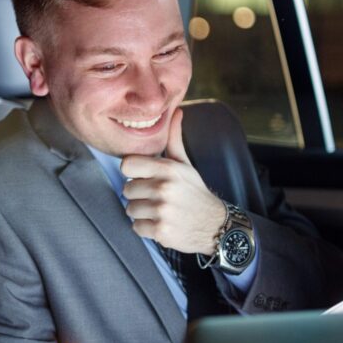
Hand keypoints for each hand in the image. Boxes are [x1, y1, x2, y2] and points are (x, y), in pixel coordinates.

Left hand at [121, 108, 224, 254]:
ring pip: (130, 209)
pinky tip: (160, 223)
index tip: (143, 177)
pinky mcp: (161, 231)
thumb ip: (174, 139)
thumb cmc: (195, 192)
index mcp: (168, 169)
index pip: (127, 165)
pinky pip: (136, 227)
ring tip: (158, 211)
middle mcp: (164, 188)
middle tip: (155, 197)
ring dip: (141, 212)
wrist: (215, 225)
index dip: (133, 172)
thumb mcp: (185, 165)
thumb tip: (176, 111)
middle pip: (127, 189)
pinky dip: (145, 228)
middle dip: (138, 195)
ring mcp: (162, 211)